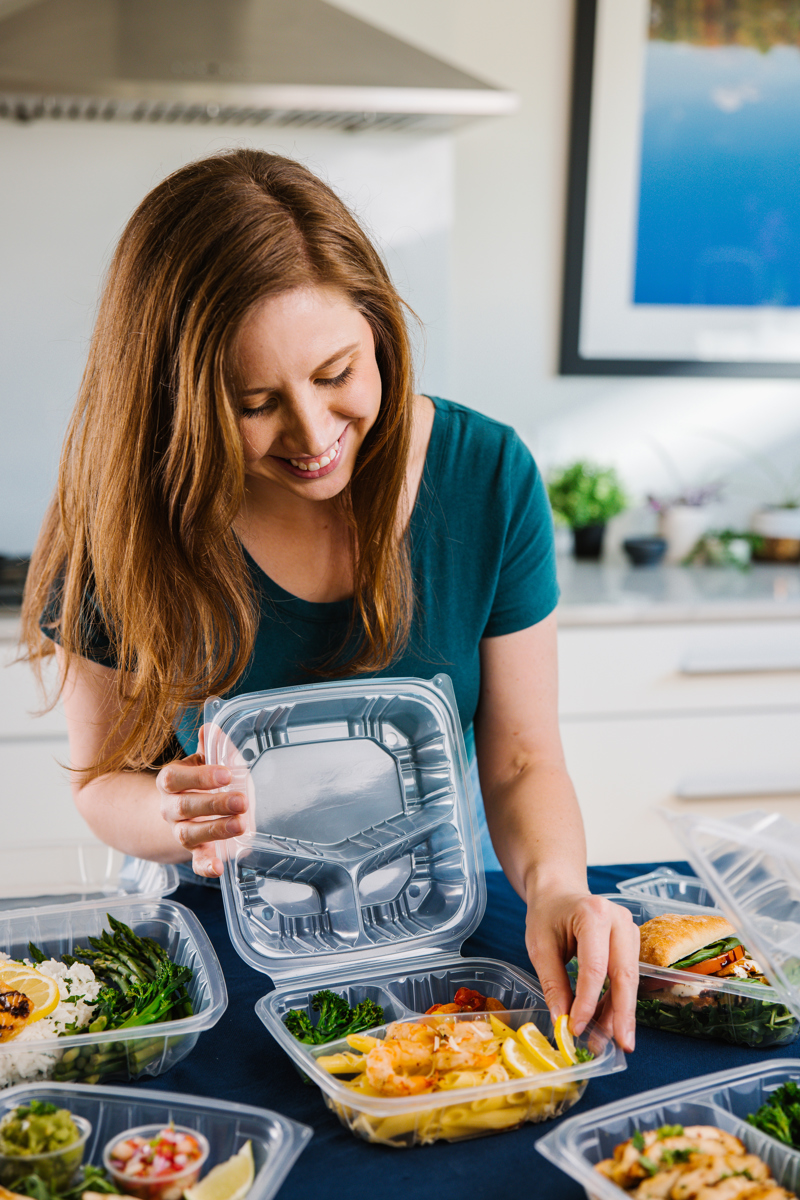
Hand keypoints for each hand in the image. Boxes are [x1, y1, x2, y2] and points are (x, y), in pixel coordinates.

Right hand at [156, 727, 247, 877]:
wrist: (177, 812)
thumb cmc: (197, 781)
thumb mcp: (202, 761)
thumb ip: (209, 747)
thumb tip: (210, 728)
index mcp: (170, 782)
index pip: (175, 779)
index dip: (199, 777)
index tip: (226, 774)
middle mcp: (170, 808)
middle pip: (185, 807)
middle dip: (214, 804)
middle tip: (241, 800)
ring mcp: (180, 831)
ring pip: (190, 834)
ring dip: (216, 830)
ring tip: (240, 825)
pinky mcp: (194, 850)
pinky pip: (196, 861)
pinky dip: (206, 866)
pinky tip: (218, 868)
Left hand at [525, 890, 639, 1052]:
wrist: (559, 891)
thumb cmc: (547, 914)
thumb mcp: (540, 946)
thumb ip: (553, 982)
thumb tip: (562, 1020)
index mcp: (593, 914)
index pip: (594, 967)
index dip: (587, 1002)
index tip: (577, 1028)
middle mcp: (619, 920)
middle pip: (623, 974)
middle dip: (622, 1013)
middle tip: (622, 1045)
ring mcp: (629, 930)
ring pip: (628, 980)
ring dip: (618, 1012)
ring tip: (606, 1040)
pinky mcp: (631, 943)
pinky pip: (626, 977)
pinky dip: (616, 1001)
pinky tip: (606, 1023)